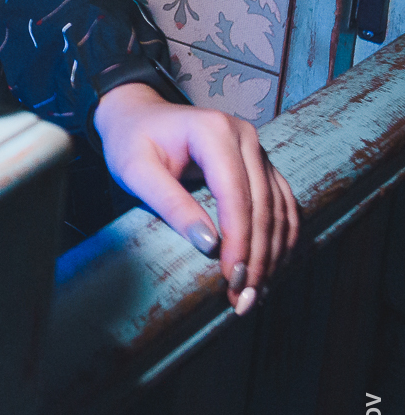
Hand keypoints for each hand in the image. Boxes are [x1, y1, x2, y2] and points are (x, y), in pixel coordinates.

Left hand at [93, 82, 299, 313]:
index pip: (236, 193)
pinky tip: (272, 267)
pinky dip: (281, 238)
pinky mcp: (260, 164)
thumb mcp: (136, 172)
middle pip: (263, 204)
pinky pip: (282, 203)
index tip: (231, 278)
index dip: (238, 239)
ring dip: (272, 254)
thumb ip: (170, 204)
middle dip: (257, 256)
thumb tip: (208, 244)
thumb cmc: (131, 141)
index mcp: (213, 130)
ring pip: (278, 208)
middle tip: (244, 299)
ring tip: (255, 293)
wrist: (137, 115)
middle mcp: (244, 136)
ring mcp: (256, 149)